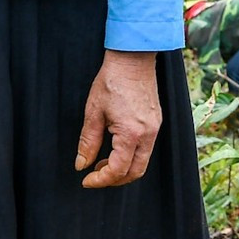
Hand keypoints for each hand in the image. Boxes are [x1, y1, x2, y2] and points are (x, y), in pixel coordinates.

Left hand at [76, 50, 160, 188]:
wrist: (133, 59)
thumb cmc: (112, 80)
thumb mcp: (93, 112)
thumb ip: (88, 142)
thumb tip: (81, 164)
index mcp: (131, 133)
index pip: (118, 170)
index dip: (101, 180)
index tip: (86, 180)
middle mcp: (148, 134)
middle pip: (136, 172)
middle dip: (115, 180)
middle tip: (95, 176)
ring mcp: (155, 129)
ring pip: (143, 162)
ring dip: (124, 169)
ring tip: (103, 162)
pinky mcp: (156, 122)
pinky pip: (147, 149)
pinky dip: (131, 156)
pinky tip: (116, 148)